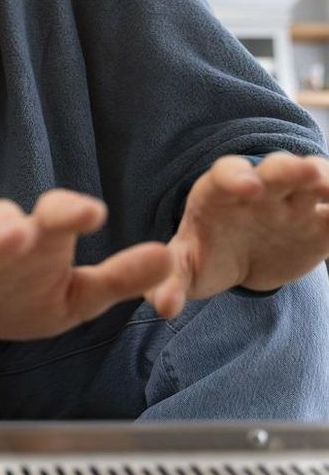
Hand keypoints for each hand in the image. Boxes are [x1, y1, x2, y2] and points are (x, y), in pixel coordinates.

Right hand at [0, 189, 172, 340]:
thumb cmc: (26, 294)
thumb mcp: (78, 295)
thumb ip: (119, 278)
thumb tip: (169, 260)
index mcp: (41, 241)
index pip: (57, 216)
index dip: (71, 212)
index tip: (93, 213)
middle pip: (1, 221)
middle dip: (6, 226)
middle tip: (16, 236)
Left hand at [147, 153, 328, 316]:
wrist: (239, 262)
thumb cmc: (205, 257)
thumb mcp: (184, 269)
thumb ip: (171, 282)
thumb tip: (162, 306)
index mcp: (219, 194)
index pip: (226, 174)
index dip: (237, 177)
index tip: (247, 188)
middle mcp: (260, 189)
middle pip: (276, 168)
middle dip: (290, 168)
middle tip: (307, 173)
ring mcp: (293, 203)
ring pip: (315, 179)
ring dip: (328, 180)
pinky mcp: (321, 224)